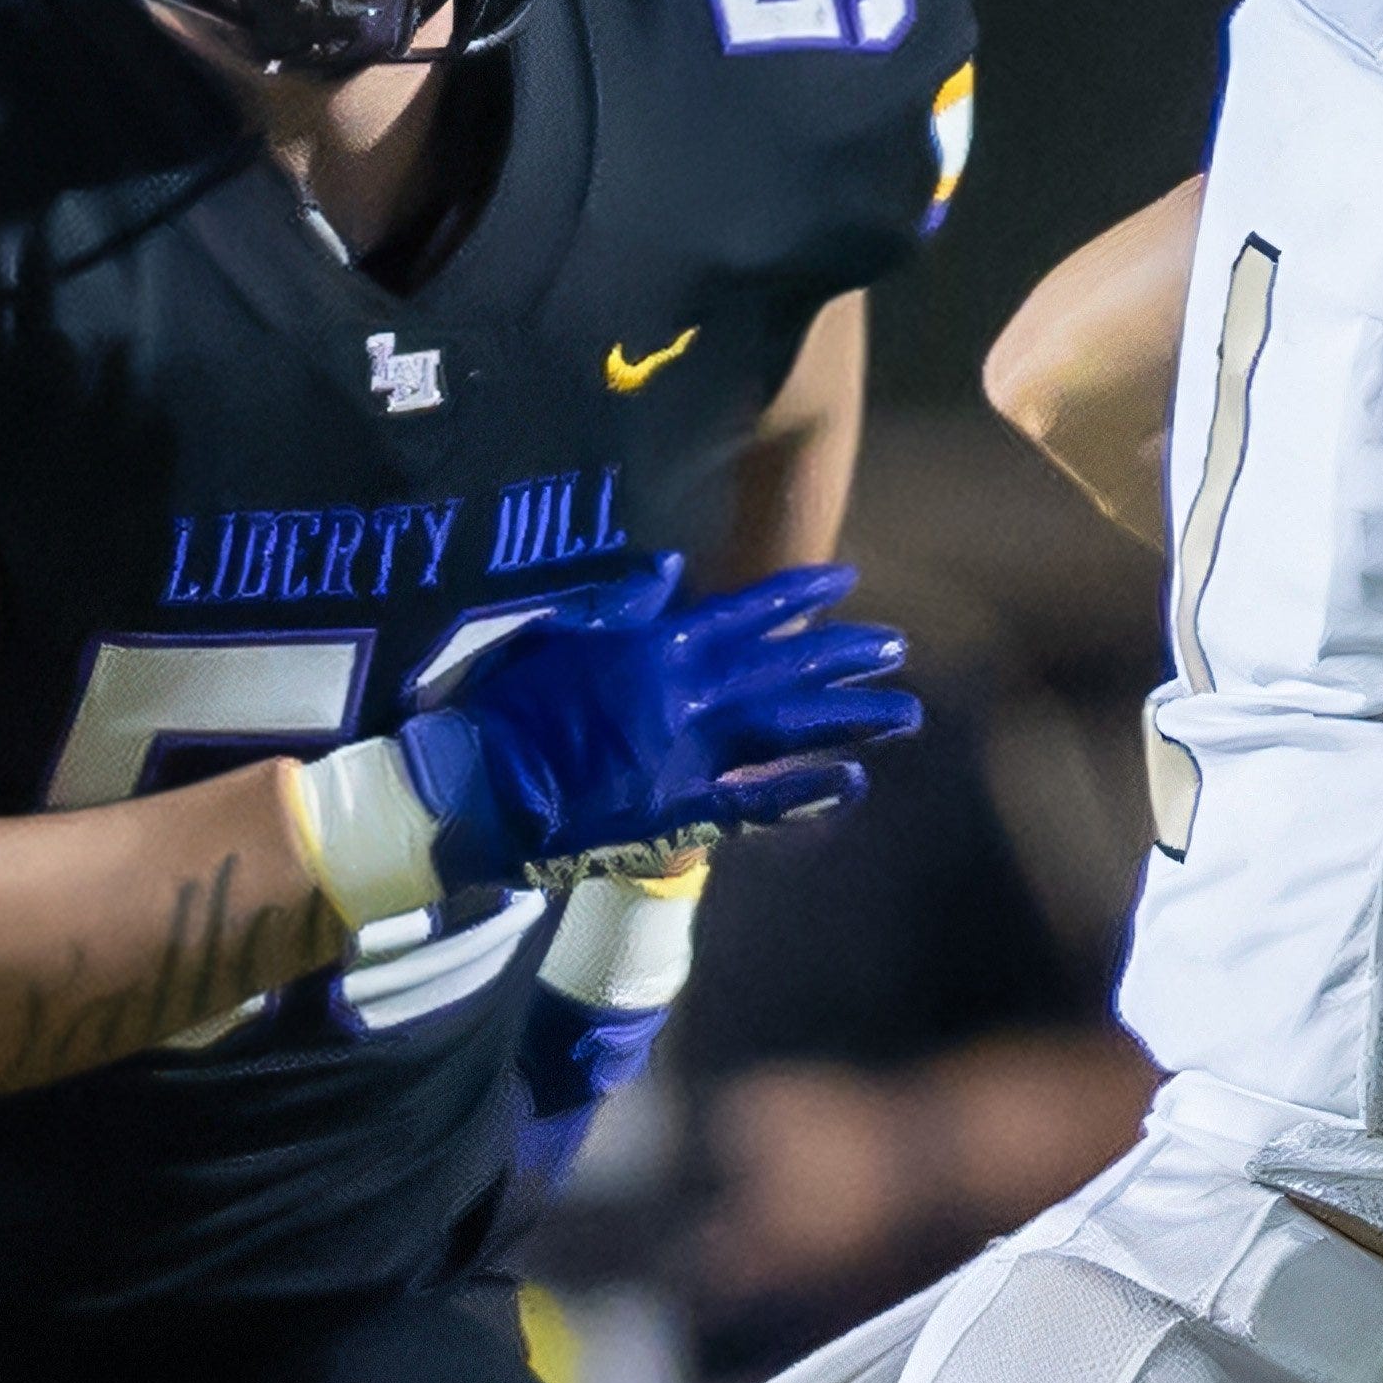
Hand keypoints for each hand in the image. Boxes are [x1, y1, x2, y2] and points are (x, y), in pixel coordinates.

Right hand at [403, 557, 917, 890]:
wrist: (479, 785)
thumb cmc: (510, 703)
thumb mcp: (563, 631)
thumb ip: (624, 601)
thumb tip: (670, 568)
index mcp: (661, 645)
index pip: (748, 612)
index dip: (801, 597)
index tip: (847, 582)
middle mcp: (690, 695)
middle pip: (786, 669)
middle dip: (845, 657)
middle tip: (898, 647)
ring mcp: (692, 756)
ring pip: (789, 728)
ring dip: (849, 717)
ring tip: (903, 710)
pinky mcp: (683, 813)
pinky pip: (757, 802)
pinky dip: (806, 791)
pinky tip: (852, 781)